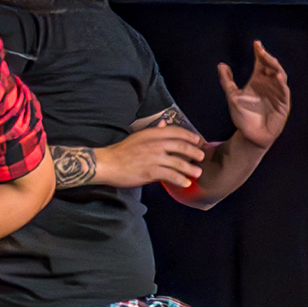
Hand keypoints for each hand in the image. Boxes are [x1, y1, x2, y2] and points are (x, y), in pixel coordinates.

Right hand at [92, 111, 210, 189]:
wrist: (106, 164)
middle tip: (201, 157)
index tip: (198, 141)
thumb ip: (153, 131)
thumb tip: (163, 124)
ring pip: (179, 163)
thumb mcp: (138, 136)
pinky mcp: (151, 172)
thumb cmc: (121, 151)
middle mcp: (155, 144)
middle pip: (182, 147)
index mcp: (152, 134)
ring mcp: (154, 158)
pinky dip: (180, 180)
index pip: (176, 132)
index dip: (189, 136)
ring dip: (191, 169)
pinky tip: (185, 183)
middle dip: (194, 152)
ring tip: (197, 173)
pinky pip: (171, 176)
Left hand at [219, 42, 292, 147]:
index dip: (259, 53)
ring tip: (267, 59)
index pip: (261, 63)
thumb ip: (227, 81)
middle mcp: (269, 84)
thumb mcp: (232, 96)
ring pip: (280, 75)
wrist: (250, 135)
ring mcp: (277, 93)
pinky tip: (275, 75)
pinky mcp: (283, 103)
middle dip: (267, 57)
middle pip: (271, 66)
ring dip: (274, 66)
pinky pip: (284, 90)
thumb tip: (221, 64)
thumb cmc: (242, 116)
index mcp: (258, 81)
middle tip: (260, 50)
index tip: (256, 43)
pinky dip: (280, 82)